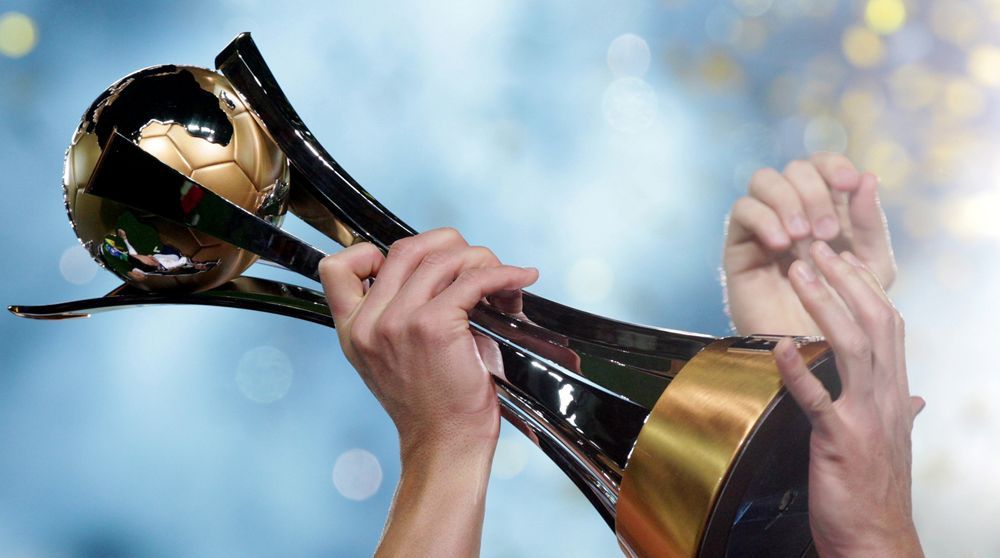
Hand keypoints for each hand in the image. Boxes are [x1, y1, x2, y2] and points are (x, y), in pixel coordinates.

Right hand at [319, 228, 537, 557]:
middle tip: (475, 265)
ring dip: (482, 261)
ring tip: (503, 281)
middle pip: (406, 248)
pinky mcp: (434, 325)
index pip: (336, 267)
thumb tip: (440, 267)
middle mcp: (369, 322)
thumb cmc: (431, 404)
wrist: (444, 445)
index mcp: (352, 329)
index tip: (410, 267)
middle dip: (448, 247)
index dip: (371, 252)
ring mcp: (399, 321)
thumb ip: (393, 315)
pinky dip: (504, 274)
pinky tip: (520, 279)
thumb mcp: (389, 358)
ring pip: (444, 259)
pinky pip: (474, 279)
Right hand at [724, 153, 895, 335]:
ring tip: (802, 237)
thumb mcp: (871, 266)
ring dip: (788, 200)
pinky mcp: (739, 246)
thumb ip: (869, 223)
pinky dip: (764, 218)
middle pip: (795, 169)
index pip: (822, 164)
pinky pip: (742, 210)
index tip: (850, 184)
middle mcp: (791, 211)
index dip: (834, 165)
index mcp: (825, 208)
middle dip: (814, 193)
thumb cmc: (845, 312)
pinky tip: (781, 244)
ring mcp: (763, 226)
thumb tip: (868, 176)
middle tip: (827, 232)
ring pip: (764, 180)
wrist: (812, 353)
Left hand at [774, 241, 922, 557]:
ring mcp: (866, 416)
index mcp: (895, 393)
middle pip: (875, 322)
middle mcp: (887, 397)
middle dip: (846, 280)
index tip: (842, 256)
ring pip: (851, 346)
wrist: (876, 539)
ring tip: (798, 274)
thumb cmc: (875, 491)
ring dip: (823, 306)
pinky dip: (798, 369)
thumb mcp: (892, 444)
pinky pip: (817, 398)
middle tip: (818, 247)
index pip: (888, 325)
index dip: (866, 286)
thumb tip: (915, 400)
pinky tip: (779, 346)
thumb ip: (901, 415)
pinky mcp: (840, 439)